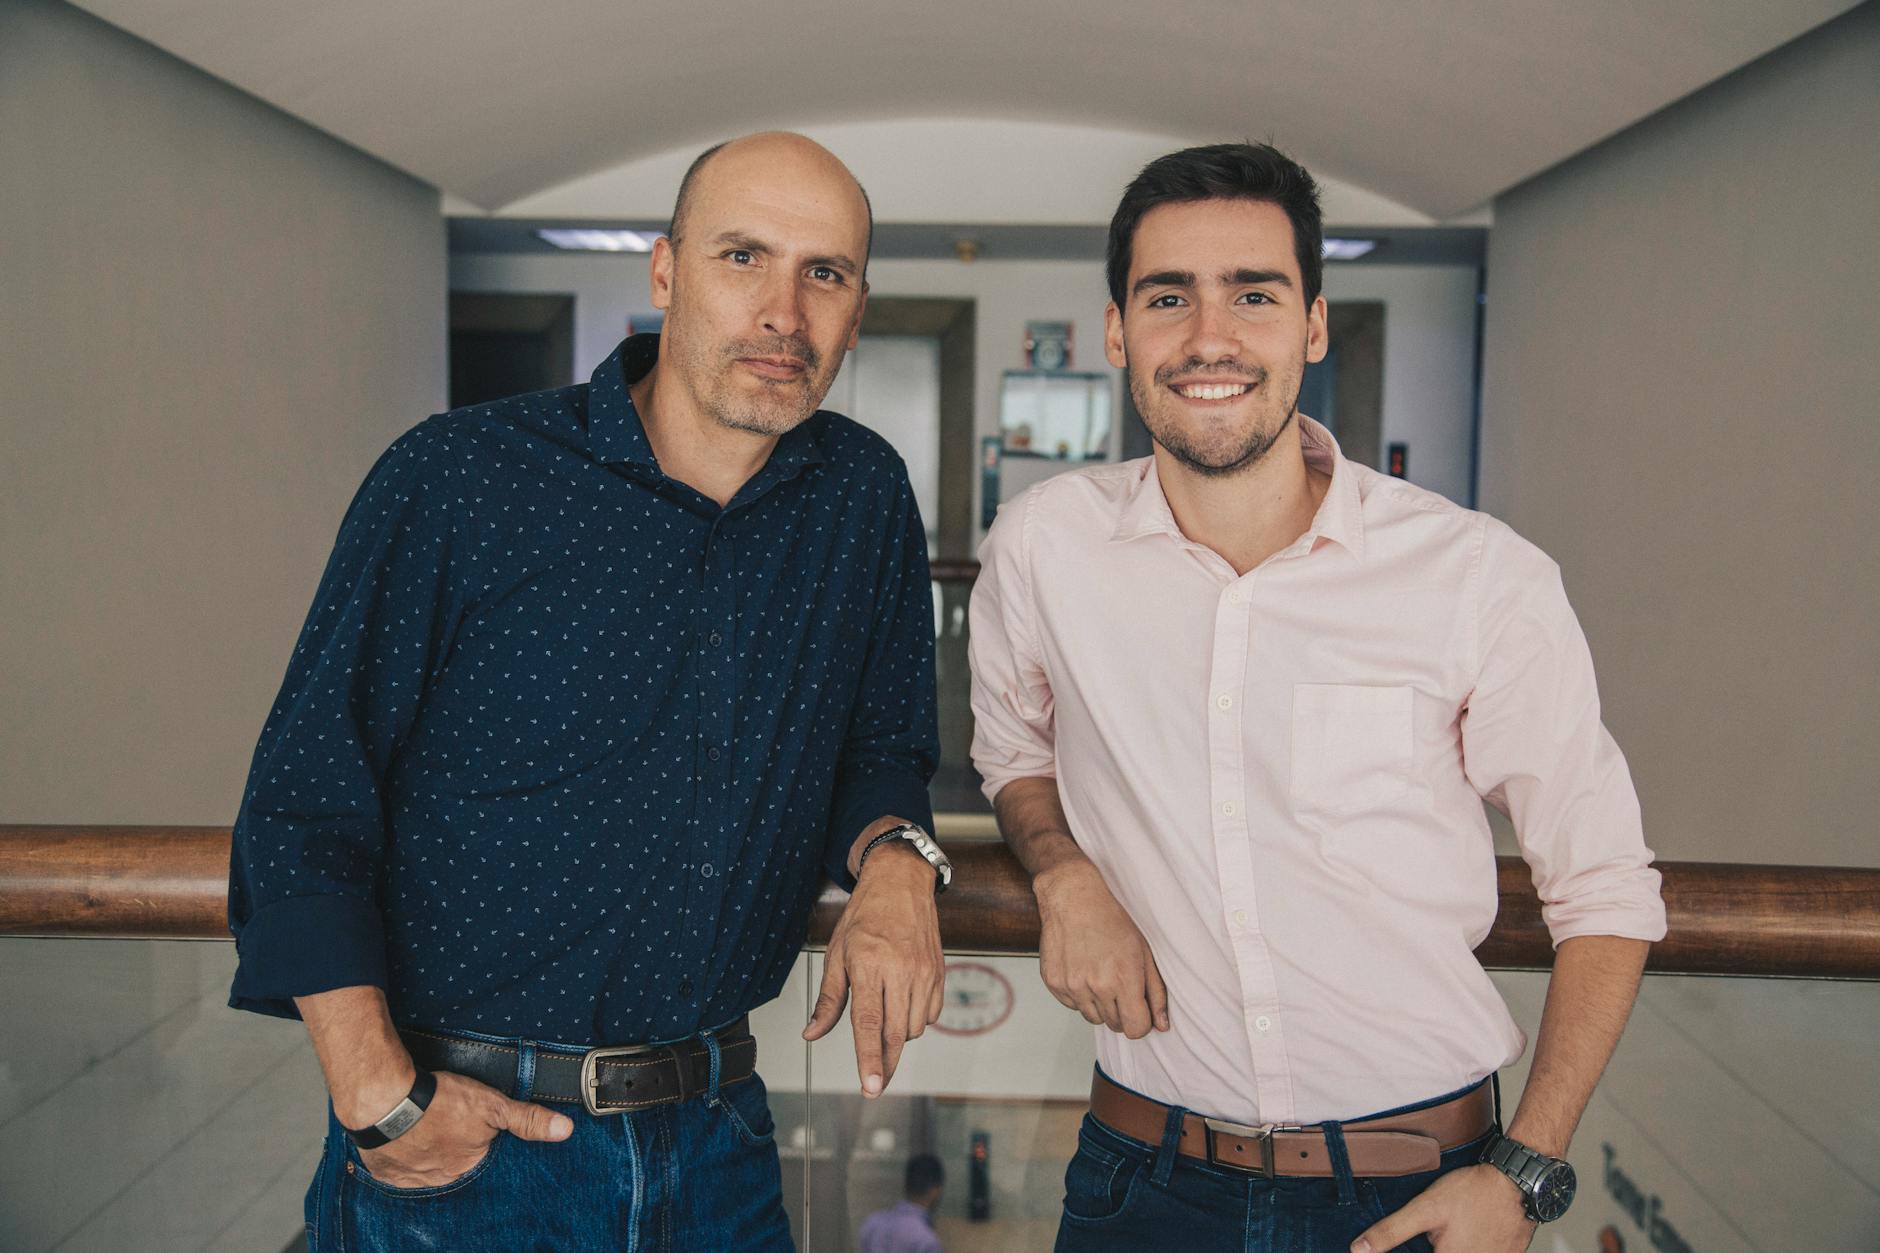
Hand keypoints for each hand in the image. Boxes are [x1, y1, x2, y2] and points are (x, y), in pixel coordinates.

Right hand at [348, 1070, 571, 1188]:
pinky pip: (399, 1169)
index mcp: (469, 1166)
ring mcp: (413, 1178)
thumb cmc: (439, 1101)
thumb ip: (527, 1120)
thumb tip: (565, 1130)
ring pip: (427, 1166)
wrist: (385, 1102)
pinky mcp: (387, 1172)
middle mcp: (442, 1179)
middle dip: (454, 1146)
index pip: (481, 1157)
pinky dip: (403, 1155)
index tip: (471, 1127)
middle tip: (446, 1123)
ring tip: (427, 1127)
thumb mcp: (492, 1105)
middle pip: (455, 1162)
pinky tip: (407, 1138)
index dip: (478, 1139)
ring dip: (428, 1150)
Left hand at [802, 841, 943, 1096]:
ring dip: (898, 1038)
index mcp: (869, 965)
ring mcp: (924, 973)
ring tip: (884, 1017)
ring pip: (914, 1028)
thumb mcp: (837, 954)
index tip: (872, 1087)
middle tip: (874, 1082)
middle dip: (885, 1063)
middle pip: (896, 1034)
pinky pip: (931, 1015)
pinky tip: (902, 1005)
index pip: (869, 1024)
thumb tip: (812, 1034)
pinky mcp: (940, 973)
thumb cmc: (865, 915)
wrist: (901, 883)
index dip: (869, 1060)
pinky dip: (916, 1021)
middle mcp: (900, 971)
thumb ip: (828, 1000)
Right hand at [1033, 857, 1167, 1037]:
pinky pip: (1072, 1005)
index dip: (1141, 1022)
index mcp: (1124, 980)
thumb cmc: (1111, 921)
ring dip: (1100, 1004)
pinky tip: (1083, 970)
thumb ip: (1155, 992)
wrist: (1073, 898)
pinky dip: (1080, 995)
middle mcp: (1097, 987)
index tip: (1139, 1009)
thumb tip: (1162, 1025)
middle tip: (1119, 982)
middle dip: (1121, 1011)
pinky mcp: (1054, 983)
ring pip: (1093, 1018)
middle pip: (1115, 1025)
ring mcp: (1072, 986)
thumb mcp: (1143, 952)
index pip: (1135, 1029)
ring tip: (1100, 974)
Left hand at [1352, 1164, 1535, 1251]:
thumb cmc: (1474, 1192)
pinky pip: (1479, 1252)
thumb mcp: (1425, 1208)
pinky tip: (1469, 1229)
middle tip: (1440, 1230)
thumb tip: (1359, 1250)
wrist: (1517, 1182)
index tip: (1424, 1237)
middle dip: (1430, 1244)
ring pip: (1461, 1252)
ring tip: (1455, 1228)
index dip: (1410, 1251)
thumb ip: (1391, 1231)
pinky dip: (1468, 1244)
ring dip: (1452, 1244)